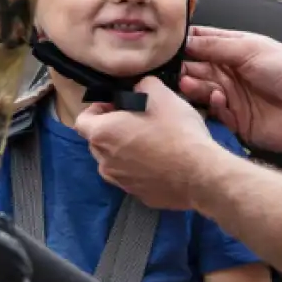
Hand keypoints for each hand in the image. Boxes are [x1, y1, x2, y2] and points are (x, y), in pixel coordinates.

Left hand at [73, 77, 223, 210]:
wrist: (200, 174)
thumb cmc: (175, 131)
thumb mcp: (160, 93)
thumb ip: (142, 85)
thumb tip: (139, 89)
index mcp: (102, 135)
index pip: (81, 121)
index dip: (97, 109)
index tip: (117, 106)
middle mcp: (105, 162)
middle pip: (98, 142)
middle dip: (112, 130)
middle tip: (137, 121)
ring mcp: (121, 182)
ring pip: (115, 162)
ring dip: (126, 151)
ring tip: (152, 142)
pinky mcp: (139, 196)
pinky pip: (134, 178)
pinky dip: (142, 169)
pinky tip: (163, 162)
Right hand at [179, 25, 281, 152]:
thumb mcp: (248, 48)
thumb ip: (214, 45)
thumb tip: (185, 40)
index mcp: (233, 52)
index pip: (200, 45)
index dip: (184, 46)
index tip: (165, 49)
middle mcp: (230, 75)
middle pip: (196, 71)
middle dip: (184, 70)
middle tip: (172, 72)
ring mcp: (233, 99)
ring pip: (202, 93)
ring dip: (194, 89)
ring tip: (187, 85)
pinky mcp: (237, 123)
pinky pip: (216, 115)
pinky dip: (214, 107)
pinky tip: (218, 100)